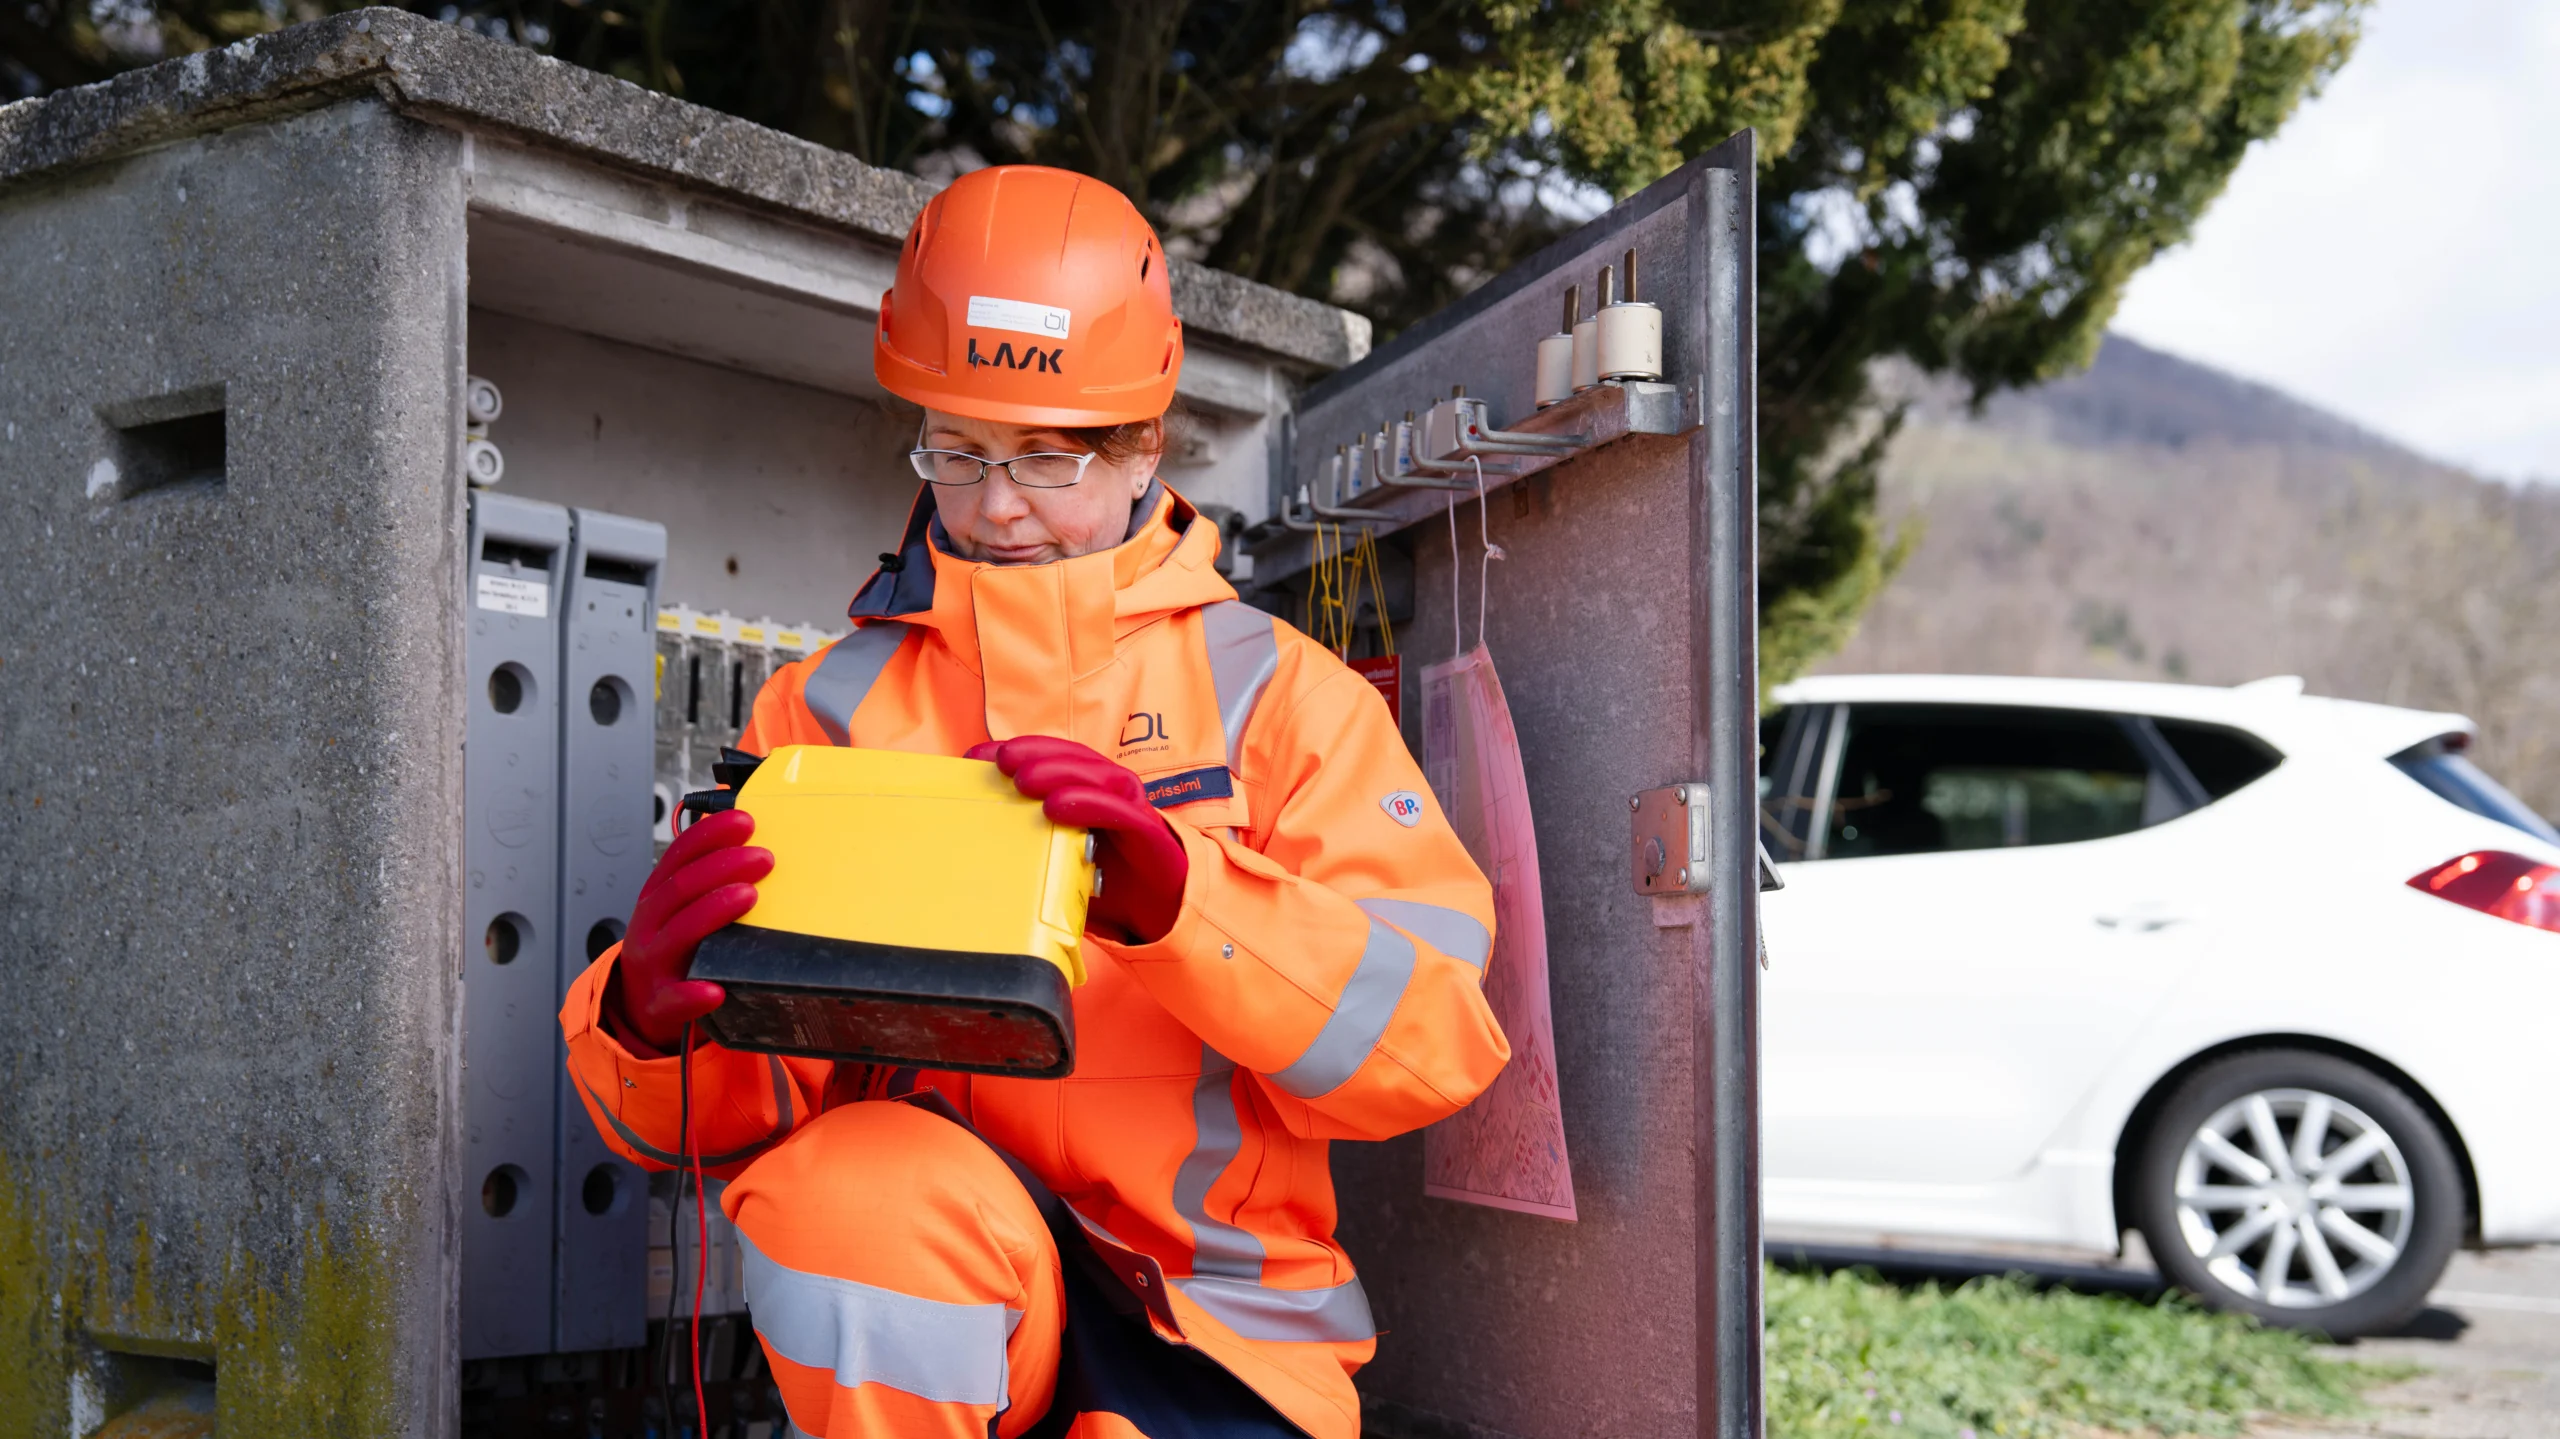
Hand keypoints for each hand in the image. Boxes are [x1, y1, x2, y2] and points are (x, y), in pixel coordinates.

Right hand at [604, 808, 772, 1055]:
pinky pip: (674, 999)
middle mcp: (650, 924)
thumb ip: (708, 880)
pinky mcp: (659, 1003)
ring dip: (714, 911)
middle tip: (763, 858)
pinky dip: (694, 994)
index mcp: (657, 896)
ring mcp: (652, 963)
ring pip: (679, 933)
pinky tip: (716, 989)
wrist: (644, 1005)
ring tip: (749, 896)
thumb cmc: (674, 950)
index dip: (710, 835)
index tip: (744, 821)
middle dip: (723, 866)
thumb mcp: (682, 909)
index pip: (680, 856)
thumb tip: (750, 838)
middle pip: (682, 888)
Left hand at [967, 736, 1188, 944]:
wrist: (1160, 911)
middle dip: (1034, 754)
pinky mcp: (1148, 831)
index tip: (976, 754)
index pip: (1052, 757)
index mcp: (1090, 789)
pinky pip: (1118, 810)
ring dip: (1057, 773)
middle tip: (1001, 761)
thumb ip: (1031, 840)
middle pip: (1073, 759)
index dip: (1017, 749)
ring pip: (1095, 776)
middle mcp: (1112, 790)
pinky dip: (1088, 803)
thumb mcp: (1060, 856)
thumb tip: (979, 836)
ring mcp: (1132, 807)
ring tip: (1024, 780)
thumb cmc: (1107, 879)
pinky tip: (1057, 806)